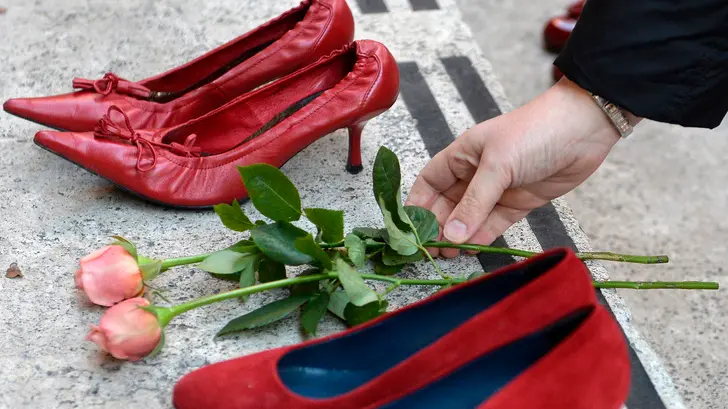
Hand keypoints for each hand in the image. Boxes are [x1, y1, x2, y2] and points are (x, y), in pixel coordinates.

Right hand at [405, 77, 638, 257]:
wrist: (585, 128)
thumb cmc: (536, 132)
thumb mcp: (498, 165)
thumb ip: (474, 203)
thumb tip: (450, 235)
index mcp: (463, 155)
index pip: (429, 182)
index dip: (417, 204)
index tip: (408, 228)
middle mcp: (476, 173)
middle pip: (446, 204)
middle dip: (436, 226)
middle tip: (429, 250)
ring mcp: (498, 189)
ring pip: (469, 218)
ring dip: (457, 236)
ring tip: (446, 255)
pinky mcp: (519, 203)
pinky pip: (493, 224)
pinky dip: (481, 237)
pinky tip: (470, 249)